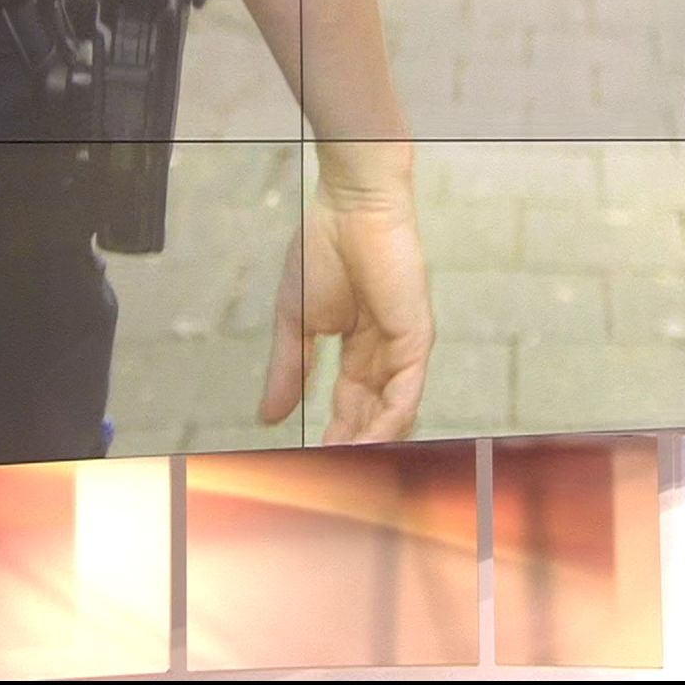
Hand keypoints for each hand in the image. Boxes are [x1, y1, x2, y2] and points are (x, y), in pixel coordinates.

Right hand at [260, 148, 435, 443]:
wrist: (348, 208)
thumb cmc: (321, 250)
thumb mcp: (295, 322)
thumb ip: (288, 371)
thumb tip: (268, 418)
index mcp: (358, 347)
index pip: (349, 404)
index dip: (333, 434)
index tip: (310, 461)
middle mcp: (385, 353)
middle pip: (371, 415)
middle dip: (350, 445)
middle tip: (327, 476)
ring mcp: (404, 347)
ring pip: (393, 412)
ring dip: (370, 442)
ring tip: (344, 468)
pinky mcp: (416, 337)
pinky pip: (406, 392)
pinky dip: (389, 422)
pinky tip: (368, 443)